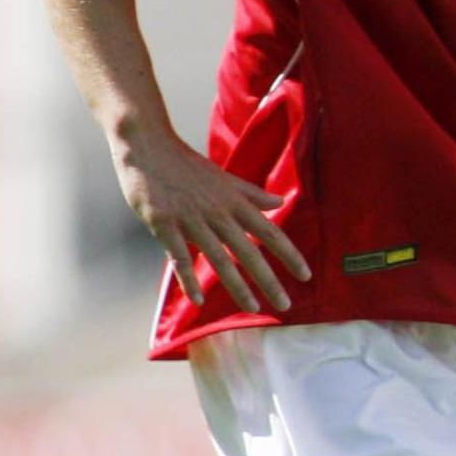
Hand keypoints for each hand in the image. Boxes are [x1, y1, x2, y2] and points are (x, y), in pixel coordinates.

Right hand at [114, 129, 311, 312]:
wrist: (148, 147)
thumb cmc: (188, 166)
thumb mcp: (225, 178)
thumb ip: (252, 194)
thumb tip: (280, 202)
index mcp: (235, 202)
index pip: (270, 231)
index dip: (289, 254)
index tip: (306, 275)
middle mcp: (219, 213)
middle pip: (249, 251)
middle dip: (269, 279)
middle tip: (286, 305)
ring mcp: (191, 219)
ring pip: (219, 259)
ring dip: (237, 286)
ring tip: (253, 308)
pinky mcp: (164, 224)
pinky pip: (179, 257)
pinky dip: (189, 279)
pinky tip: (199, 300)